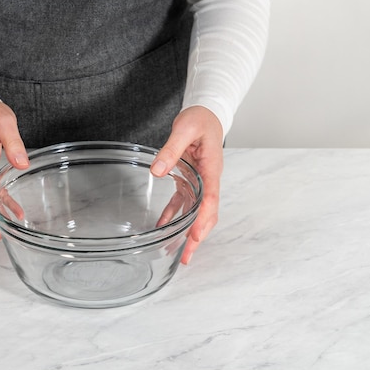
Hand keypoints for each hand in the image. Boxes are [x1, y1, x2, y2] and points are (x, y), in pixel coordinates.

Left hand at [150, 106, 223, 264]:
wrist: (207, 113)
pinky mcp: (190, 179)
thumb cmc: (200, 119)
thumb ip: (171, 150)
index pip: (211, 199)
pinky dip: (174, 214)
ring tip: (177, 252)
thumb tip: (158, 171)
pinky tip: (163, 224)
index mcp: (211, 169)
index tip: (195, 236)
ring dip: (187, 232)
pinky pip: (183, 202)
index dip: (203, 220)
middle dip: (198, 237)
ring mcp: (200, 182)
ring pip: (196, 213)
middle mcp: (209, 180)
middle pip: (206, 214)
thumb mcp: (183, 129)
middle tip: (187, 256)